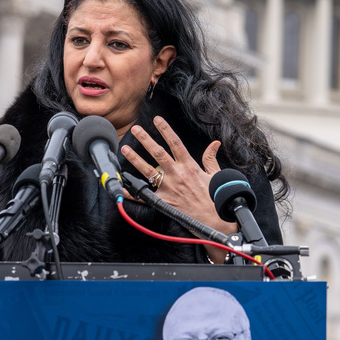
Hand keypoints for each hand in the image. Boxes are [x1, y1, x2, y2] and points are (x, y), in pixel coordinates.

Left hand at [120, 116, 234, 261]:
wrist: (214, 220)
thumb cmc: (216, 198)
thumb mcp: (216, 175)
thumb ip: (210, 158)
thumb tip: (215, 144)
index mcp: (189, 166)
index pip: (175, 143)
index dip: (165, 130)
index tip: (157, 119)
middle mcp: (177, 175)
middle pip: (158, 153)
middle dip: (145, 139)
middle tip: (135, 129)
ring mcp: (169, 188)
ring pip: (148, 170)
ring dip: (135, 159)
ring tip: (125, 149)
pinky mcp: (164, 201)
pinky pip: (145, 196)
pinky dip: (133, 192)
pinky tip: (122, 186)